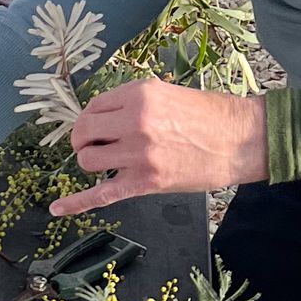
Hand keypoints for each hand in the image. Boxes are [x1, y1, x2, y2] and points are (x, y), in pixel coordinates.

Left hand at [54, 79, 265, 214]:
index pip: (92, 107)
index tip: (100, 125)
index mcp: (138, 96)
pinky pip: (101, 195)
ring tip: (105, 161)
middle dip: (84, 138)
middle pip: (83, 132)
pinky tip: (58, 208)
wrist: (243, 141)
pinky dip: (76, 203)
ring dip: (91, 161)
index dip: (93, 118)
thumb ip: (131, 100)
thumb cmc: (209, 114)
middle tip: (94, 143)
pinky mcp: (146, 183)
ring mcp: (139, 155)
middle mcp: (134, 123)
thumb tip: (100, 114)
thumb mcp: (165, 92)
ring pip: (87, 161)